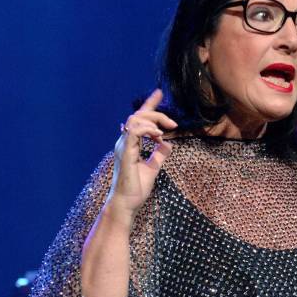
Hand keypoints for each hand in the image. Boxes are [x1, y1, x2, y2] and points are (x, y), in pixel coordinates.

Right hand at [106, 89, 177, 219]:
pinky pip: (134, 132)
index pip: (139, 118)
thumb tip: (167, 144)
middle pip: (138, 115)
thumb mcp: (153, 168)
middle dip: (156, 113)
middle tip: (173, 123)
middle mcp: (124, 142)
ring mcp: (123, 147)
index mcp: (130, 144)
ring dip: (153, 121)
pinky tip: (158, 136)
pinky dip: (147, 130)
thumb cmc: (136, 188)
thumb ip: (159, 154)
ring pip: (135, 120)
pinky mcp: (126, 153)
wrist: (127, 203)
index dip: (149, 104)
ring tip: (163, 132)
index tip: (159, 93)